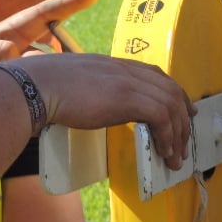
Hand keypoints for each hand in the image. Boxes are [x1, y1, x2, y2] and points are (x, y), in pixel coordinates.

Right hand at [8, 53, 194, 170]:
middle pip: (170, 89)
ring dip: (178, 134)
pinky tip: (164, 151)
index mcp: (114, 64)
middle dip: (183, 117)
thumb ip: (90, 89)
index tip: (181, 111)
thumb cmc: (44, 87)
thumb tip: (89, 103)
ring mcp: (128, 82)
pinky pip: (161, 116)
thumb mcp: (75, 83)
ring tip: (175, 156)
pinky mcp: (127, 98)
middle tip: (184, 141)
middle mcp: (125, 69)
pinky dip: (168, 136)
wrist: (37, 86)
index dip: (173, 93)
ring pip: (170, 104)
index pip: (155, 74)